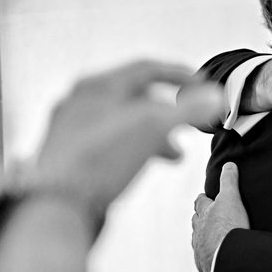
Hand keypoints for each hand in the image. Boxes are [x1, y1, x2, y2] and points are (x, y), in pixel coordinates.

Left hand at [36, 60, 222, 211]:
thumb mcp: (154, 128)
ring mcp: (71, 127)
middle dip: (169, 112)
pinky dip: (133, 147)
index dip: (179, 75)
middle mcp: (80, 101)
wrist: (56, 202)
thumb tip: (214, 98)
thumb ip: (188, 110)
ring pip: (122, 121)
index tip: (199, 84)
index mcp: (98, 85)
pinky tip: (140, 164)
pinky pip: (109, 141)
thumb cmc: (99, 160)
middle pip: (135, 96)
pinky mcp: (67, 154)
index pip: (147, 68)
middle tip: (189, 125)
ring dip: (153, 134)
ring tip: (173, 155)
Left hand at [192, 162, 249, 271]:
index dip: (203, 199)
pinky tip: (215, 258)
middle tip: (208, 217)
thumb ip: (229, 181)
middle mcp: (198, 231)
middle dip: (201, 218)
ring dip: (204, 238)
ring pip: (198, 240)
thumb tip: (228, 165)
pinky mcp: (205, 264)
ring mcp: (200, 249)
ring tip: (212, 238)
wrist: (227, 258)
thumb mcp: (231, 199)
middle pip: (196, 222)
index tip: (204, 197)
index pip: (200, 202)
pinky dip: (208, 256)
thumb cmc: (228, 227)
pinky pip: (204, 259)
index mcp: (205, 214)